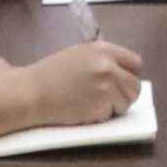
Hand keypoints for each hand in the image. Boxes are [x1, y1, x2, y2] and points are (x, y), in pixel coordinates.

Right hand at [15, 35, 146, 129]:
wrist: (31, 92)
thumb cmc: (49, 75)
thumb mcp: (78, 55)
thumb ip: (101, 60)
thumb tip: (121, 73)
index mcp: (103, 49)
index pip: (134, 63)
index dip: (128, 76)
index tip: (120, 84)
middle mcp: (108, 65)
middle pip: (135, 86)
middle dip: (124, 95)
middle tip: (105, 100)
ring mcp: (107, 85)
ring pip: (126, 102)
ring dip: (113, 107)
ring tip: (91, 104)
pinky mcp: (102, 105)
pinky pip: (111, 115)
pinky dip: (100, 117)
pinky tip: (83, 111)